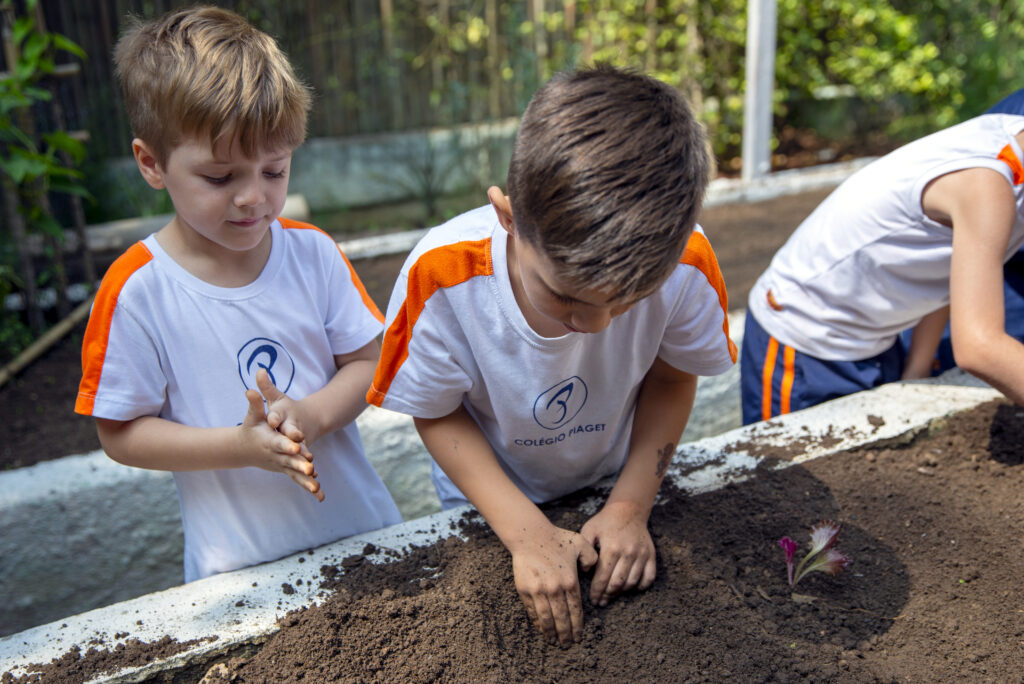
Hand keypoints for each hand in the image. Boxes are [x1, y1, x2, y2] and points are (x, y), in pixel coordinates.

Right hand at [241, 384, 322, 501]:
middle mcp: (276, 455)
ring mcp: (281, 465)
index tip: (297, 447)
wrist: (244, 448)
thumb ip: (255, 403)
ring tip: (317, 489)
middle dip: (300, 466)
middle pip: (290, 461)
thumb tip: (250, 389)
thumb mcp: (253, 415)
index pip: (279, 443)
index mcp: (269, 441)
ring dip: (306, 481)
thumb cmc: (251, 427)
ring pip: (295, 474)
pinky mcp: (286, 470)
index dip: (287, 445)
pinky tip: (320, 496)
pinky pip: (298, 480)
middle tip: (311, 470)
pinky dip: (308, 487)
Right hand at [511, 523, 597, 646]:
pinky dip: (537, 623)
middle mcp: (555, 589)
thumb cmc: (556, 538)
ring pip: (547, 618)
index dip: (577, 626)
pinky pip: (532, 611)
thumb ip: (591, 558)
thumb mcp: (581, 544)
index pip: (576, 610)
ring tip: (554, 642)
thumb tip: (589, 573)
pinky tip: (541, 629)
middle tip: (567, 645)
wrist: (530, 535)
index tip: (578, 636)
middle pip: (562, 618)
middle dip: (565, 634)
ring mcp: (538, 591)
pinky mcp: (525, 590)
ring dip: (551, 632)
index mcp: (570, 581)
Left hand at [580, 500, 655, 606]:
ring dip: (621, 592)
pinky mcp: (651, 555)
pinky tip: (630, 588)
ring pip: (632, 583)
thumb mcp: (589, 530)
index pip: (602, 577)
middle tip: (601, 602)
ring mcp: (641, 555)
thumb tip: (584, 572)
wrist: (628, 510)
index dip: (597, 592)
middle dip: (607, 595)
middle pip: (617, 583)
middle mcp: (628, 553)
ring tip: (612, 595)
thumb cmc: (605, 522)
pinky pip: (649, 577)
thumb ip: (585, 550)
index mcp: (611, 548)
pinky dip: (640, 586)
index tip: (593, 600)